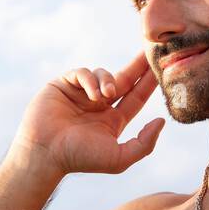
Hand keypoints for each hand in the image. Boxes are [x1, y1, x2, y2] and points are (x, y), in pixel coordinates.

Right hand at [9, 49, 164, 174]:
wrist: (45, 153)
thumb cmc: (80, 158)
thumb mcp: (119, 158)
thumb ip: (144, 143)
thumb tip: (161, 121)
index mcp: (113, 120)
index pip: (136, 96)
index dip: (149, 82)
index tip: (163, 68)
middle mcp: (99, 105)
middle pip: (125, 78)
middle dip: (138, 65)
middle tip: (151, 51)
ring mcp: (81, 94)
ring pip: (103, 73)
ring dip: (108, 80)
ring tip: (107, 95)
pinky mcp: (63, 85)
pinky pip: (82, 73)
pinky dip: (90, 80)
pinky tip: (92, 95)